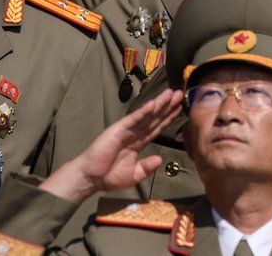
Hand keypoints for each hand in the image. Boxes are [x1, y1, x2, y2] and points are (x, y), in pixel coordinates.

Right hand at [39, 89, 183, 203]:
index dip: (168, 118)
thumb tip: (160, 159)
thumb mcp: (134, 175)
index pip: (157, 128)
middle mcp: (134, 134)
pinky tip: (154, 104)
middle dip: (168, 106)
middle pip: (155, 118)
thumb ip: (147, 167)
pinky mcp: (118, 129)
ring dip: (159, 104)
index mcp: (139, 143)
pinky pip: (133, 119)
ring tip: (171, 93)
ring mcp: (127, 130)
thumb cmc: (109, 177)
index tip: (180, 108)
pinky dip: (143, 111)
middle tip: (180, 94)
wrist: (91, 178)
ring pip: (146, 115)